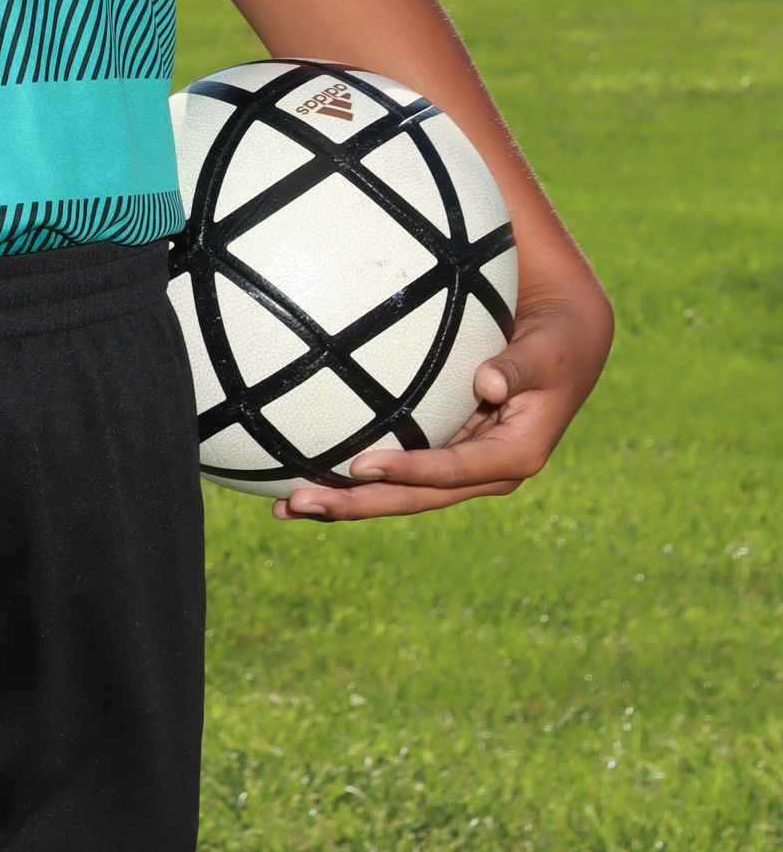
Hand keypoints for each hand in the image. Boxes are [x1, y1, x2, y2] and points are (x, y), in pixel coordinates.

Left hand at [273, 272, 612, 523]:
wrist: (566, 348)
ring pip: (399, 494)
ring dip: (345, 502)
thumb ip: (519, 367)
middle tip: (301, 503)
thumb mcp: (548, 352)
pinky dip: (353, 479)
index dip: (409, 472)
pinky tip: (301, 475)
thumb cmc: (555, 344)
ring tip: (285, 507)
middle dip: (358, 505)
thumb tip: (488, 384)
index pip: (452, 473)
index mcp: (514, 456)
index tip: (361, 466)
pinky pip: (395, 474)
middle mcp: (484, 473)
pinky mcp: (444, 455)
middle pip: (414, 498)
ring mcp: (461, 468)